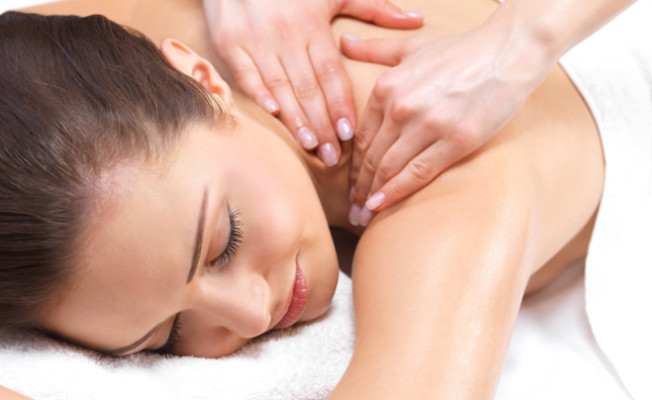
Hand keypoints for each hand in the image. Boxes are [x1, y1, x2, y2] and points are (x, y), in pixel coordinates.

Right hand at [203, 0, 421, 165]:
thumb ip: (374, 8)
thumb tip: (416, 20)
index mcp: (313, 25)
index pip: (331, 74)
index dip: (341, 104)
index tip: (350, 133)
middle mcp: (286, 35)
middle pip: (308, 87)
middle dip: (322, 124)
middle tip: (333, 156)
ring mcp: (256, 41)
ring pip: (280, 86)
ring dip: (295, 118)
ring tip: (310, 145)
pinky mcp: (230, 43)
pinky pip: (245, 74)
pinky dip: (258, 94)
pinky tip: (273, 116)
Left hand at [342, 18, 552, 225]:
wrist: (507, 51)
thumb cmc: (460, 50)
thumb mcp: (412, 46)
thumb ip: (375, 49)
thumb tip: (343, 41)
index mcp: (387, 87)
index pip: (361, 138)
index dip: (352, 166)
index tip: (349, 184)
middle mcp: (402, 107)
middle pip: (371, 157)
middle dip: (358, 187)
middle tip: (352, 209)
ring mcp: (428, 124)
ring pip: (389, 169)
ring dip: (372, 196)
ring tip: (363, 216)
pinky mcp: (456, 140)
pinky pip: (418, 173)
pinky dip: (396, 193)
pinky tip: (381, 207)